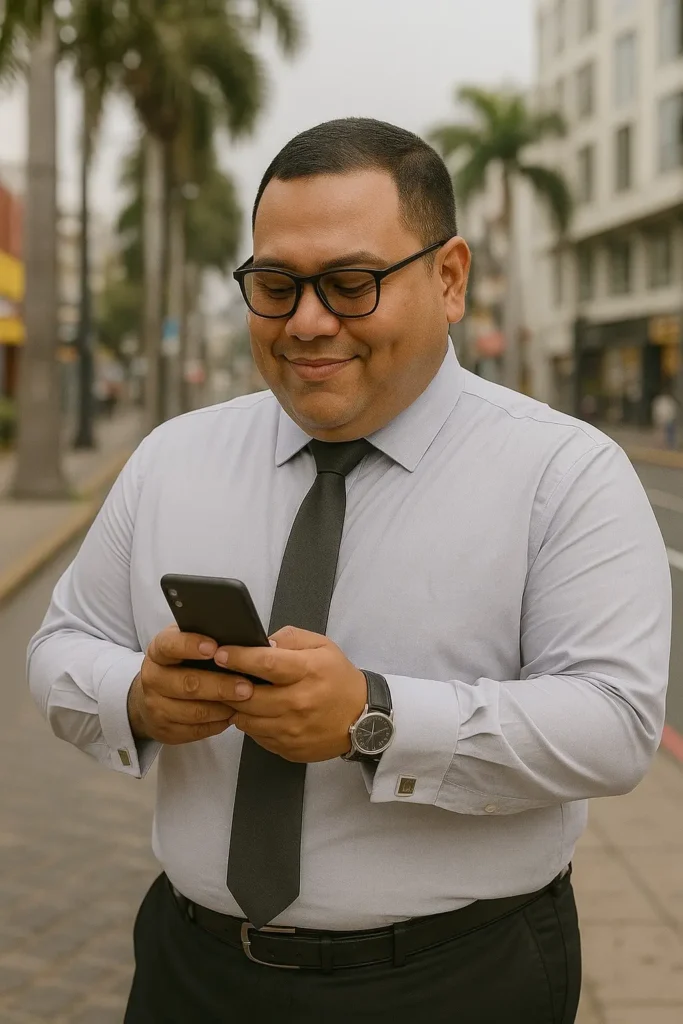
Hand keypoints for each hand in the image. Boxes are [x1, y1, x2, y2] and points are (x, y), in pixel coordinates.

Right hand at [129, 625, 254, 744]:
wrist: (152, 697)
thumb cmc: (179, 665)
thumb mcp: (185, 645)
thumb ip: (206, 640)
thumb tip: (241, 641)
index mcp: (157, 652)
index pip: (169, 645)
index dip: (190, 645)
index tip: (214, 647)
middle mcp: (152, 678)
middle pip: (188, 683)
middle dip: (220, 686)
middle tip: (246, 687)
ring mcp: (156, 707)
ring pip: (194, 711)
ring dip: (223, 707)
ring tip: (245, 702)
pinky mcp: (166, 730)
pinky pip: (197, 730)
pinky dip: (218, 723)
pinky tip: (232, 714)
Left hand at [214, 626, 367, 762]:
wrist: (363, 718)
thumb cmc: (338, 678)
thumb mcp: (322, 646)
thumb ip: (289, 638)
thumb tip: (260, 643)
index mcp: (308, 672)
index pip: (265, 663)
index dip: (239, 658)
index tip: (220, 654)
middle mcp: (299, 703)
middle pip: (248, 696)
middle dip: (229, 686)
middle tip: (222, 677)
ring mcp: (293, 730)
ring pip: (247, 720)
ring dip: (238, 707)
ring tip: (240, 696)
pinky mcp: (289, 749)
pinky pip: (257, 737)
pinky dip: (252, 724)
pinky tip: (258, 713)